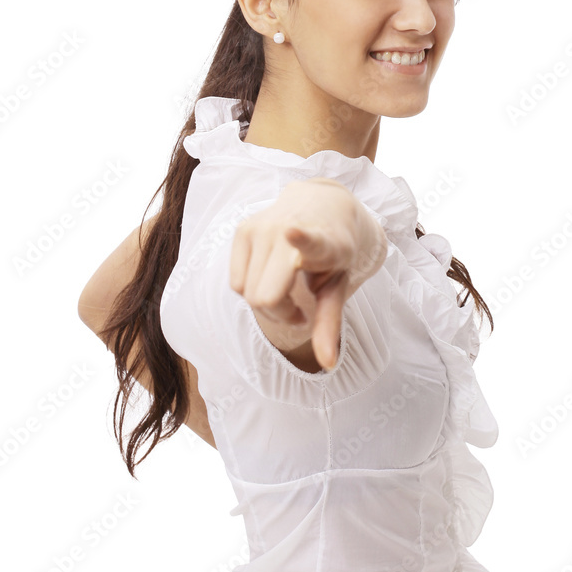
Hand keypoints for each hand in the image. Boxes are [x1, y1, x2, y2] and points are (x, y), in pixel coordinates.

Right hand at [229, 178, 386, 369]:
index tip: (291, 231)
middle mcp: (287, 229)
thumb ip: (329, 323)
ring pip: (246, 293)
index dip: (300, 239)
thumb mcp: (337, 286)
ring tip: (286, 290)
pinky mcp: (242, 229)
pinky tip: (270, 277)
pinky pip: (235, 283)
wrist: (322, 205)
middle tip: (299, 309)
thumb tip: (328, 365)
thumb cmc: (332, 255)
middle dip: (280, 313)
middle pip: (264, 298)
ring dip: (266, 303)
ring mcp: (261, 227)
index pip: (308, 240)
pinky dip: (250, 289)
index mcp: (323, 242)